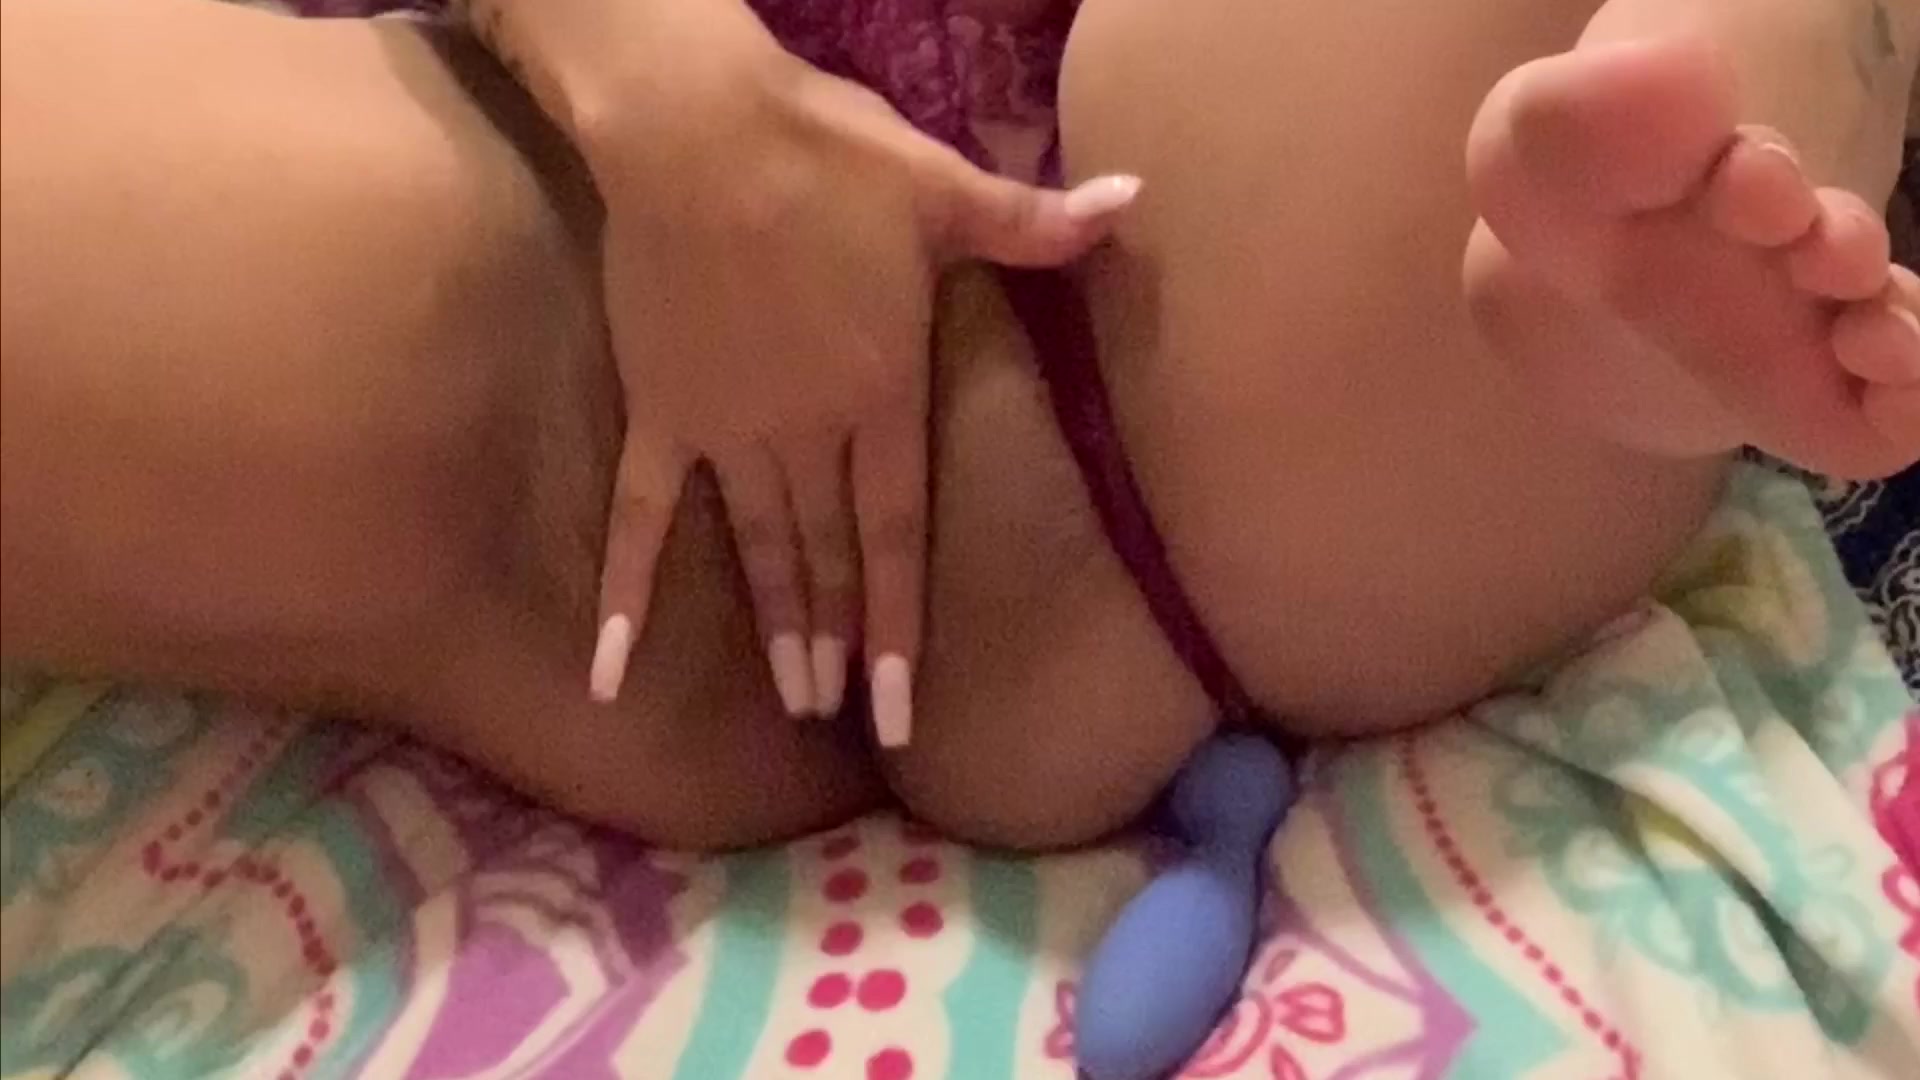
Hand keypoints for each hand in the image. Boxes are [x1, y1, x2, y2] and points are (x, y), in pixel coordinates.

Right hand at [579, 25, 1138, 745]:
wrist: (694, 128)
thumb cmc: (825, 156)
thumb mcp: (944, 188)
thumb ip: (1036, 220)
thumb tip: (1134, 197)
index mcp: (881, 393)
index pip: (897, 535)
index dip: (898, 627)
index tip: (898, 710)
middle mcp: (807, 432)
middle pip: (829, 556)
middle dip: (838, 641)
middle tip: (839, 713)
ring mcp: (727, 431)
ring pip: (759, 548)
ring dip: (776, 626)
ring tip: (791, 700)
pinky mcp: (659, 412)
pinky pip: (640, 516)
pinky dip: (625, 591)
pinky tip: (608, 668)